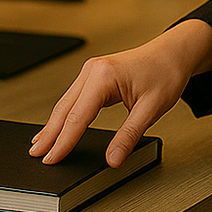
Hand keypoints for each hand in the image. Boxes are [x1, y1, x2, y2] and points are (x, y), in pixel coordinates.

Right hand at [29, 19, 211, 167]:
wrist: (175, 52)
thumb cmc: (167, 74)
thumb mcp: (152, 109)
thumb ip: (130, 135)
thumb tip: (113, 159)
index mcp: (104, 77)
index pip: (77, 117)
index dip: (63, 142)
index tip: (50, 160)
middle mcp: (93, 70)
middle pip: (65, 109)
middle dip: (50, 134)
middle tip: (35, 157)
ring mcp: (92, 70)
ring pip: (66, 102)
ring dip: (53, 125)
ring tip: (40, 146)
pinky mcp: (94, 74)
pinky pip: (74, 97)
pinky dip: (64, 114)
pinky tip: (57, 126)